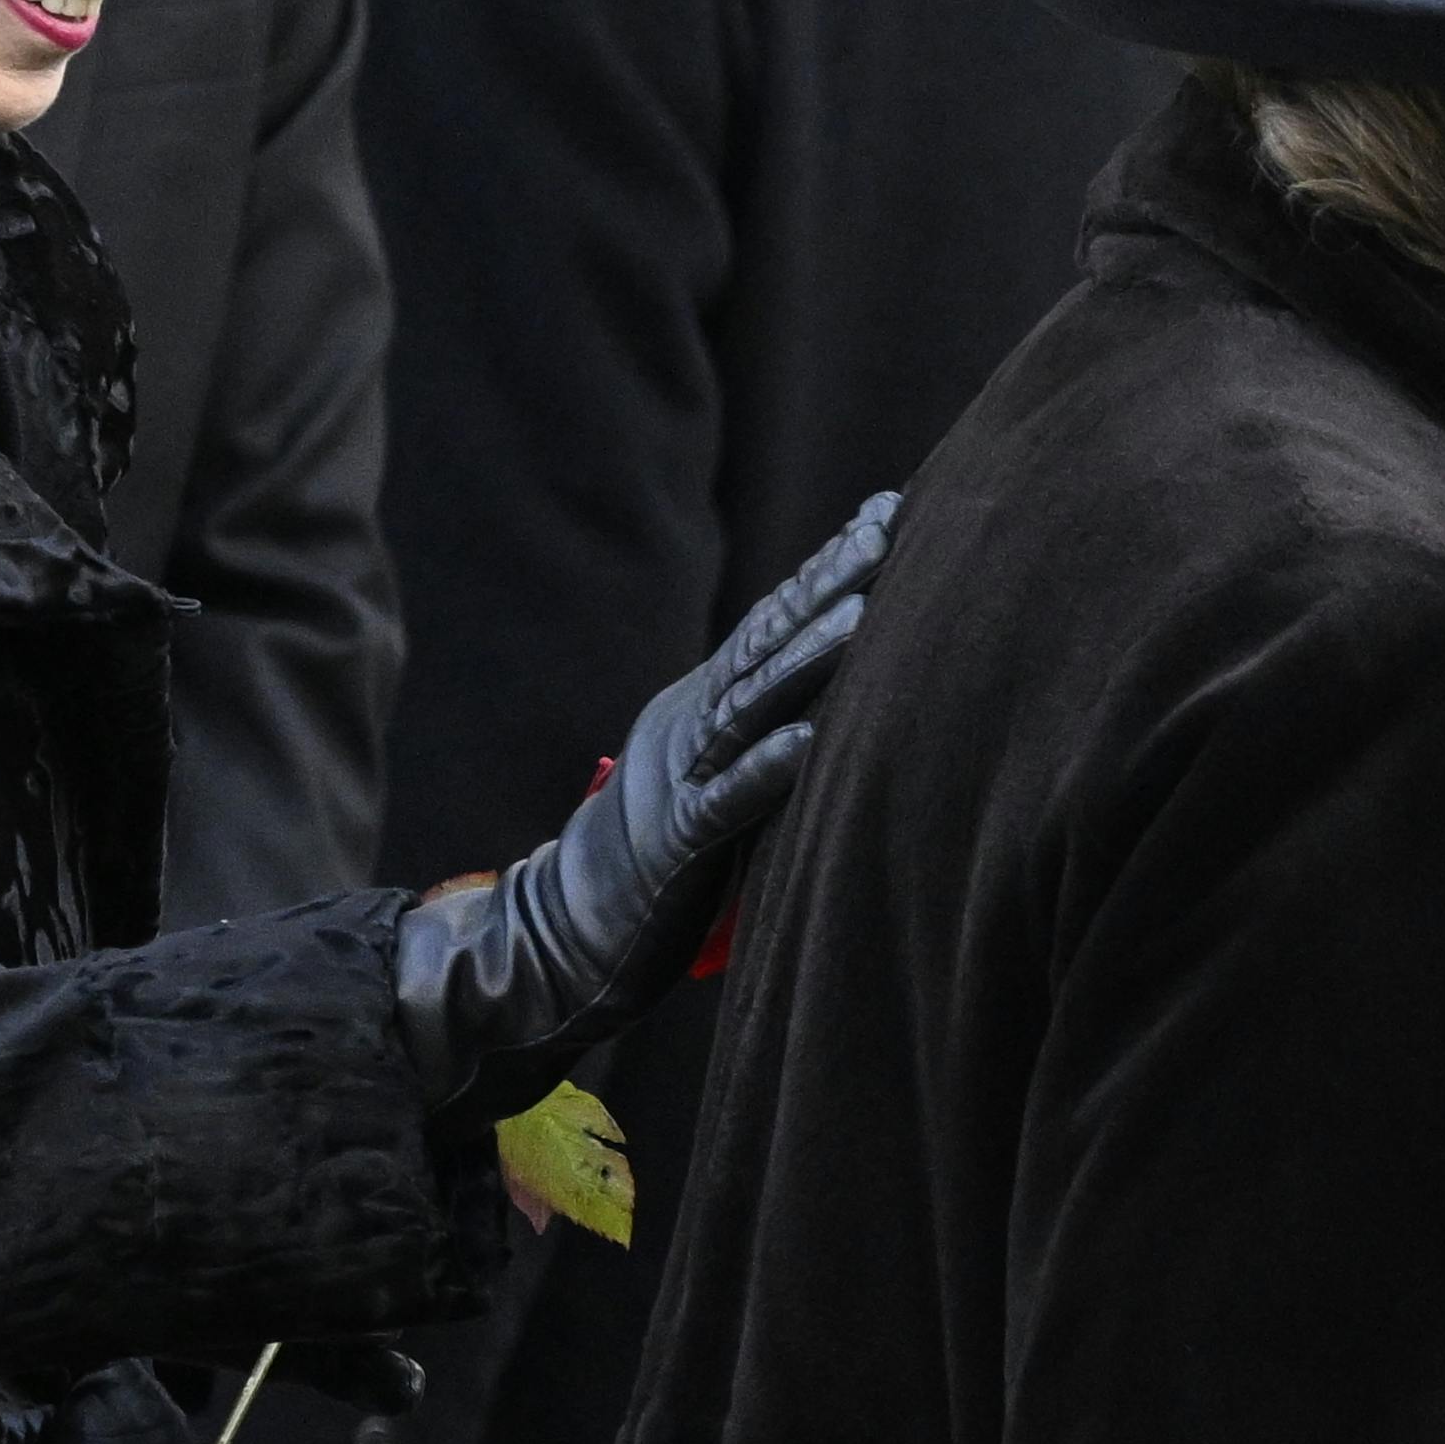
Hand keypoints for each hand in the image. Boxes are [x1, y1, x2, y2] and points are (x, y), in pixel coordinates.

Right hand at [391, 494, 892, 1110]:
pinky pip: (728, 803)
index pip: (769, 624)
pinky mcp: (677, 844)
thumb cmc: (656, 855)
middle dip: (824, 586)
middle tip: (883, 533)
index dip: (823, 569)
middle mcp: (691, 727)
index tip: (883, 513)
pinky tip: (813, 741)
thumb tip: (828, 689)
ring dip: (807, 660)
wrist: (561, 929)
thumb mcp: (708, 771)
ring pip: (749, 708)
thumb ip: (752, 727)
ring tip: (863, 614)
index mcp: (702, 706)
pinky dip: (770, 770)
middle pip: (763, 644)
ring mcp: (682, 780)